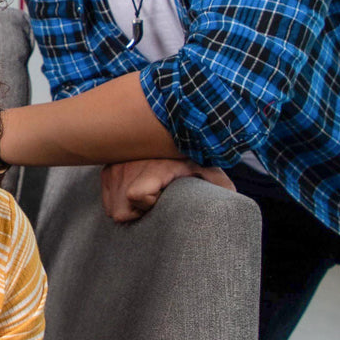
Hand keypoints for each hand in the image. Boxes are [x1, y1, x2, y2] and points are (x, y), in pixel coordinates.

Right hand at [100, 159, 234, 222]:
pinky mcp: (106, 170)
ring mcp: (115, 169)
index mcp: (153, 167)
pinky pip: (107, 198)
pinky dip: (119, 199)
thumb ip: (219, 182)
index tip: (161, 198)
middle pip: (119, 211)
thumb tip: (232, 196)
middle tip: (154, 201)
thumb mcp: (206, 166)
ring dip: (127, 207)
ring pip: (112, 208)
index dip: (148, 203)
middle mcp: (128, 167)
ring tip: (146, 195)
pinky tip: (136, 189)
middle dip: (136, 212)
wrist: (164, 127)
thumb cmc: (188, 153)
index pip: (136, 196)